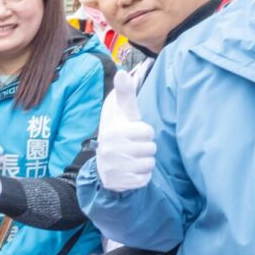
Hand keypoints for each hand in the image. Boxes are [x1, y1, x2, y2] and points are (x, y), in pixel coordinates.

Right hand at [95, 68, 156, 192]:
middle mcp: (112, 150)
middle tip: (131, 149)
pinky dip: (141, 177)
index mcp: (114, 132)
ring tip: (132, 160)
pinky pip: (145, 179)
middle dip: (145, 149)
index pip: (148, 132)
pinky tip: (131, 172)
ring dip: (144, 163)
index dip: (144, 134)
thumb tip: (122, 71)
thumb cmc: (119, 134)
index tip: (132, 135)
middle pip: (150, 148)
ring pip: (149, 164)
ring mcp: (115, 168)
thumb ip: (125, 93)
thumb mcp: (121, 114)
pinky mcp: (121, 182)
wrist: (104, 167)